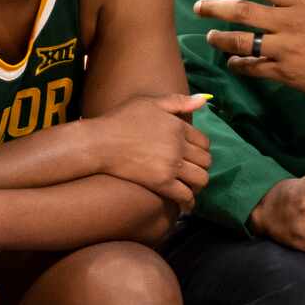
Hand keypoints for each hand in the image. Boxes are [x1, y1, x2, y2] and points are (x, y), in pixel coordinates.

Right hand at [93, 93, 211, 211]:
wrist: (100, 143)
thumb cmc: (121, 120)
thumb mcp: (149, 103)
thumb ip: (178, 101)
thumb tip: (204, 100)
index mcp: (178, 126)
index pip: (204, 142)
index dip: (201, 149)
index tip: (193, 154)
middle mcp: (179, 146)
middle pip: (205, 161)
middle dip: (201, 166)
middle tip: (192, 171)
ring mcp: (171, 165)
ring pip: (201, 179)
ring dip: (198, 184)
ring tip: (190, 186)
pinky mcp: (162, 183)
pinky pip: (185, 195)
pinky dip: (189, 202)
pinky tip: (185, 204)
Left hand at [194, 0, 304, 101]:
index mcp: (300, 3)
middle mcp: (289, 24)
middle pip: (244, 12)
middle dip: (217, 8)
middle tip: (198, 6)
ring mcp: (286, 49)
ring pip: (244, 42)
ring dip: (222, 39)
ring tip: (210, 35)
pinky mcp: (285, 73)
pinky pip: (254, 67)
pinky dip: (239, 64)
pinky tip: (232, 61)